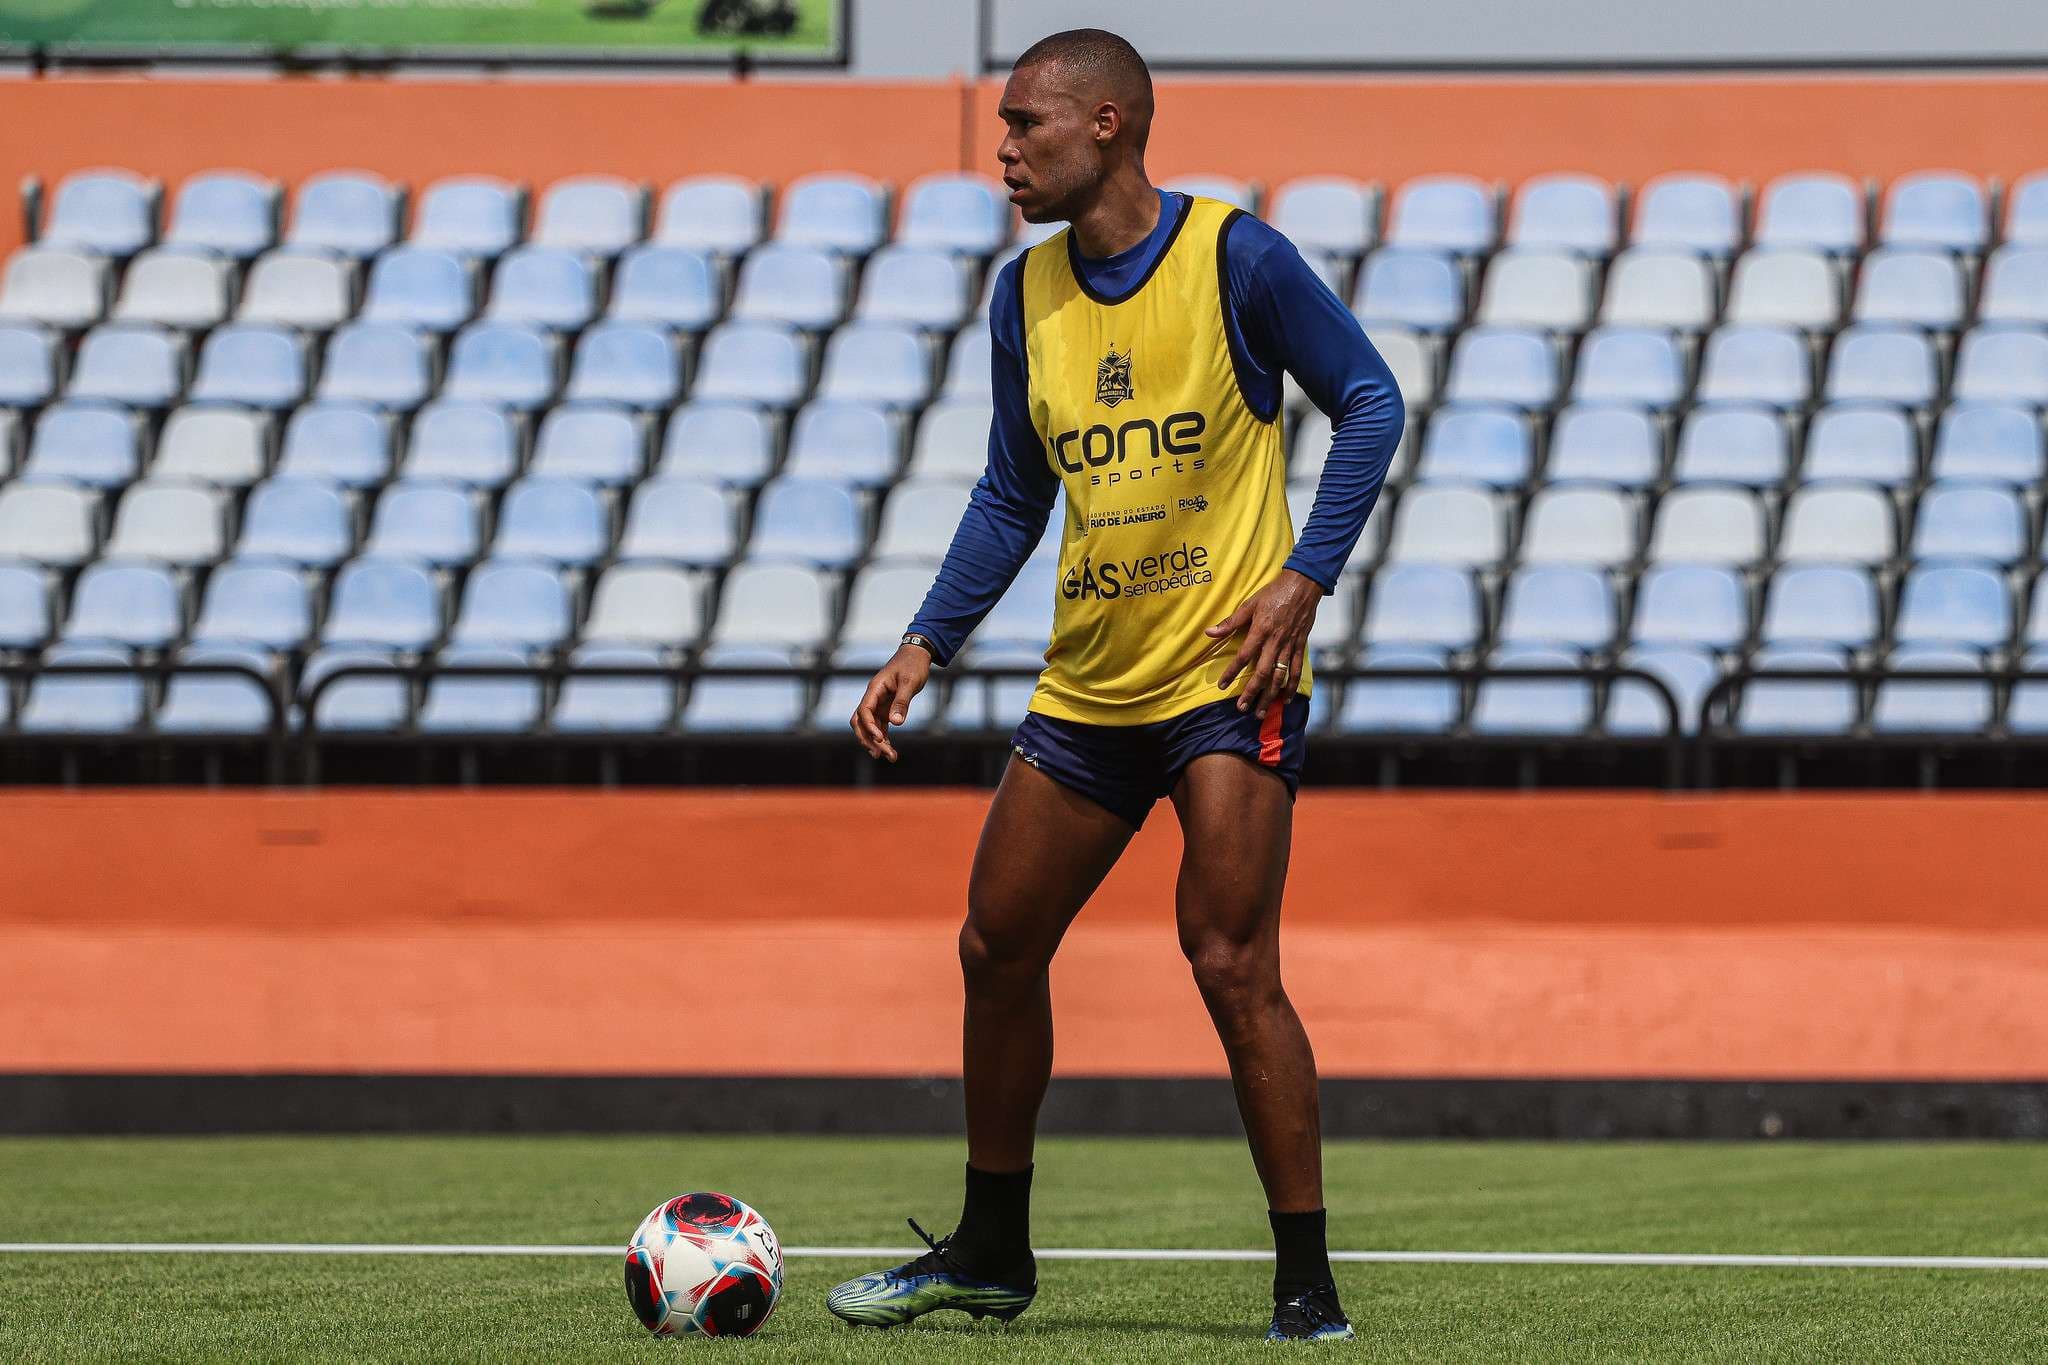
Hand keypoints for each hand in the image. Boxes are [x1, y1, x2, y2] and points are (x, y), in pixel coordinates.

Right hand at [850, 643, 932, 761]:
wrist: (917, 654)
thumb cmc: (913, 665)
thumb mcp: (910, 682)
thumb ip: (902, 702)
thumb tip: (896, 723)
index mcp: (875, 689)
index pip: (864, 711)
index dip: (869, 726)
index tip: (880, 738)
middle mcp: (873, 697)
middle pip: (861, 722)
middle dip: (869, 739)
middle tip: (881, 754)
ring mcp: (879, 703)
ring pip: (870, 727)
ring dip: (877, 742)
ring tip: (890, 757)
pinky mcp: (886, 708)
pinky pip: (880, 726)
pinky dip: (884, 738)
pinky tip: (890, 750)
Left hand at [1205, 569, 1319, 720]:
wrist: (1303, 586)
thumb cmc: (1273, 593)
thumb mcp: (1249, 604)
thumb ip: (1231, 622)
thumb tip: (1209, 632)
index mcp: (1261, 631)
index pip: (1243, 656)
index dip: (1232, 672)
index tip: (1222, 685)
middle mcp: (1275, 642)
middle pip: (1263, 673)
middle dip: (1252, 693)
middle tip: (1242, 708)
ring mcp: (1289, 646)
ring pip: (1279, 676)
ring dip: (1270, 696)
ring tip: (1261, 711)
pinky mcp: (1300, 646)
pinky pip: (1296, 670)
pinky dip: (1291, 686)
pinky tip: (1284, 699)